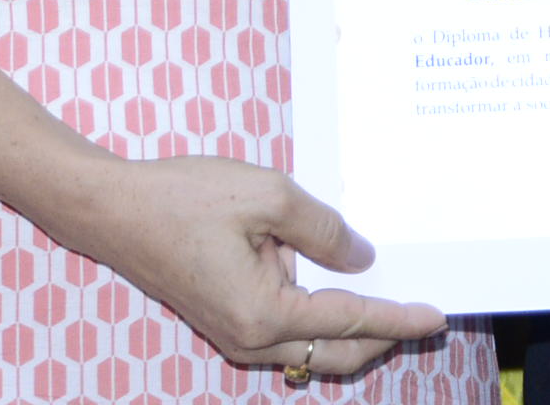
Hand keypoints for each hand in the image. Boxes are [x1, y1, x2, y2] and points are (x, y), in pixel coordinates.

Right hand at [35, 152, 445, 379]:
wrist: (113, 209)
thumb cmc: (182, 198)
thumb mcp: (266, 196)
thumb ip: (322, 229)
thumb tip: (360, 258)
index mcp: (263, 314)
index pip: (349, 321)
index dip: (398, 318)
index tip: (436, 317)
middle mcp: (249, 339)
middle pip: (335, 353)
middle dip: (382, 336)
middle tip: (421, 314)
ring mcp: (234, 335)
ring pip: (310, 349)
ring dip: (349, 329)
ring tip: (388, 295)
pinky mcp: (225, 320)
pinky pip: (285, 331)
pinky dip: (317, 318)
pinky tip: (333, 281)